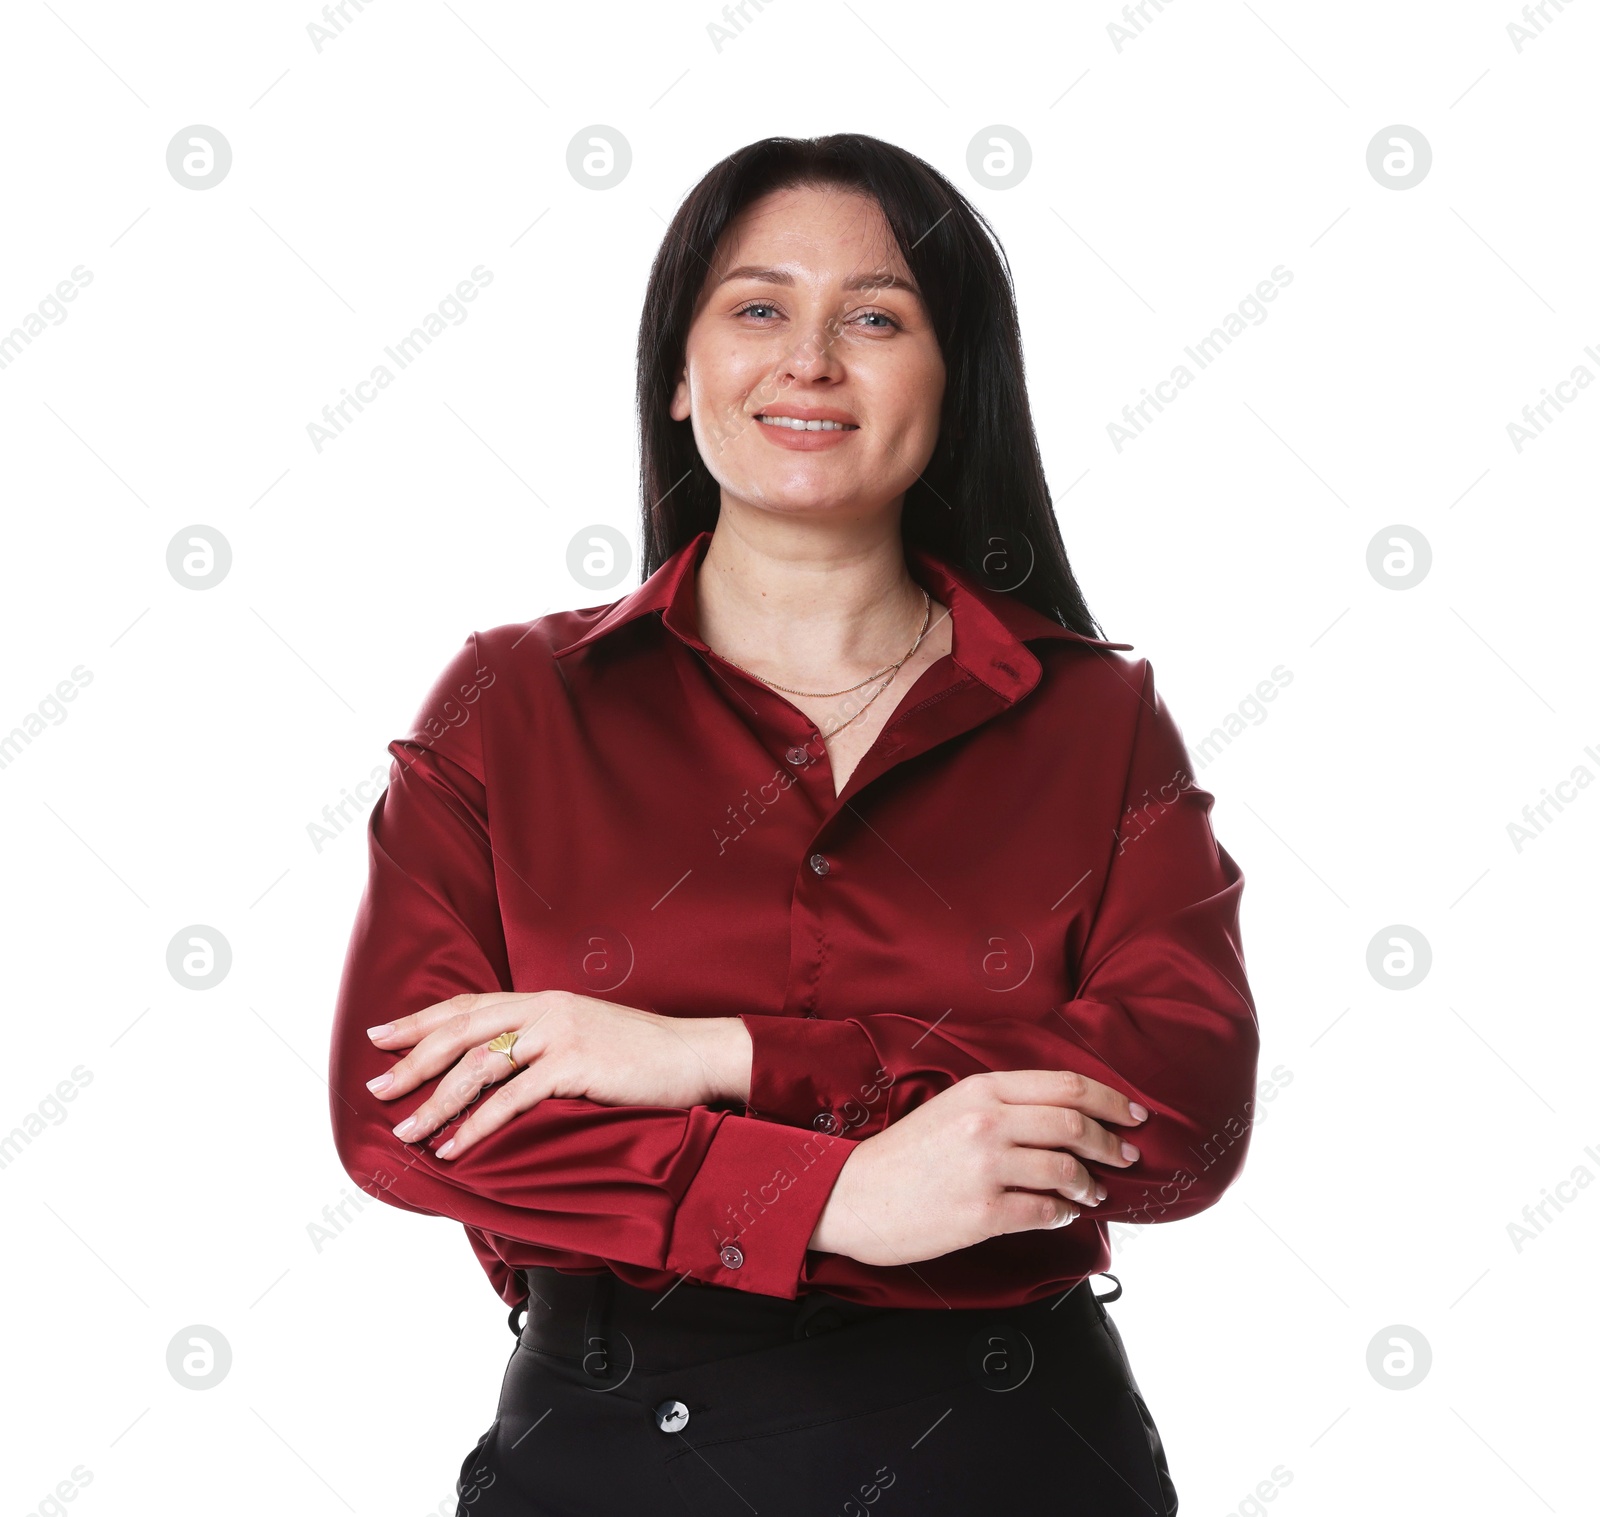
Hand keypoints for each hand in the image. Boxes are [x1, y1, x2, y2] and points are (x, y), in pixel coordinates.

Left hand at [362, 991, 752, 1157]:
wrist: (694, 1055)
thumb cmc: (641, 1055)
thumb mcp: (585, 1033)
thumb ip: (543, 1040)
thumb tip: (501, 1066)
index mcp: (543, 999)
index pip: (468, 1005)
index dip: (420, 1021)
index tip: (380, 1037)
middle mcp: (545, 1009)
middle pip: (461, 1032)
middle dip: (412, 1062)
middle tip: (376, 1090)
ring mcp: (559, 1034)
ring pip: (478, 1067)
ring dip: (436, 1103)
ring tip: (406, 1133)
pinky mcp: (574, 1064)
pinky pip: (511, 1099)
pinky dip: (477, 1126)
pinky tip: (455, 1149)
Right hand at [807, 1069, 1146, 1266]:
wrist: (852, 1194)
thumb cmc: (904, 1154)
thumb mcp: (952, 1107)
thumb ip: (1003, 1105)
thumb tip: (1065, 1117)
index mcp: (981, 1089)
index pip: (1065, 1085)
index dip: (1110, 1100)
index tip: (1133, 1114)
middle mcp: (987, 1122)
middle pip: (1074, 1124)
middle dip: (1109, 1142)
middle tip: (1125, 1155)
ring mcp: (985, 1168)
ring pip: (1066, 1170)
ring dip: (1091, 1183)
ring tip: (1093, 1191)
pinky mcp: (982, 1213)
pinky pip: (1045, 1211)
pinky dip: (1062, 1213)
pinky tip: (1060, 1213)